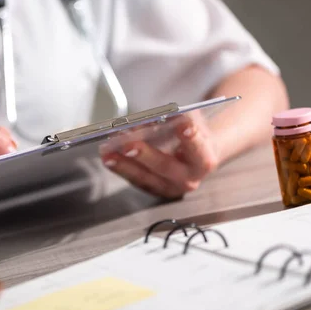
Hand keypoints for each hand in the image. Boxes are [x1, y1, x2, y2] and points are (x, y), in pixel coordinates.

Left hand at [100, 113, 218, 199]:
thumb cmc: (193, 134)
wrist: (197, 155)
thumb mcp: (191, 121)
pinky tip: (107, 157)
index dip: (191, 138)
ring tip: (107, 152)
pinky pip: (135, 180)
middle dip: (145, 154)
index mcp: (203, 160)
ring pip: (145, 177)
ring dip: (124, 164)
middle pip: (165, 167)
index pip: (198, 150)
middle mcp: (188, 179)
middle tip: (128, 144)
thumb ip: (175, 119)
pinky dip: (121, 167)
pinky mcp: (154, 189)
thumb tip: (147, 120)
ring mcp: (170, 188)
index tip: (183, 124)